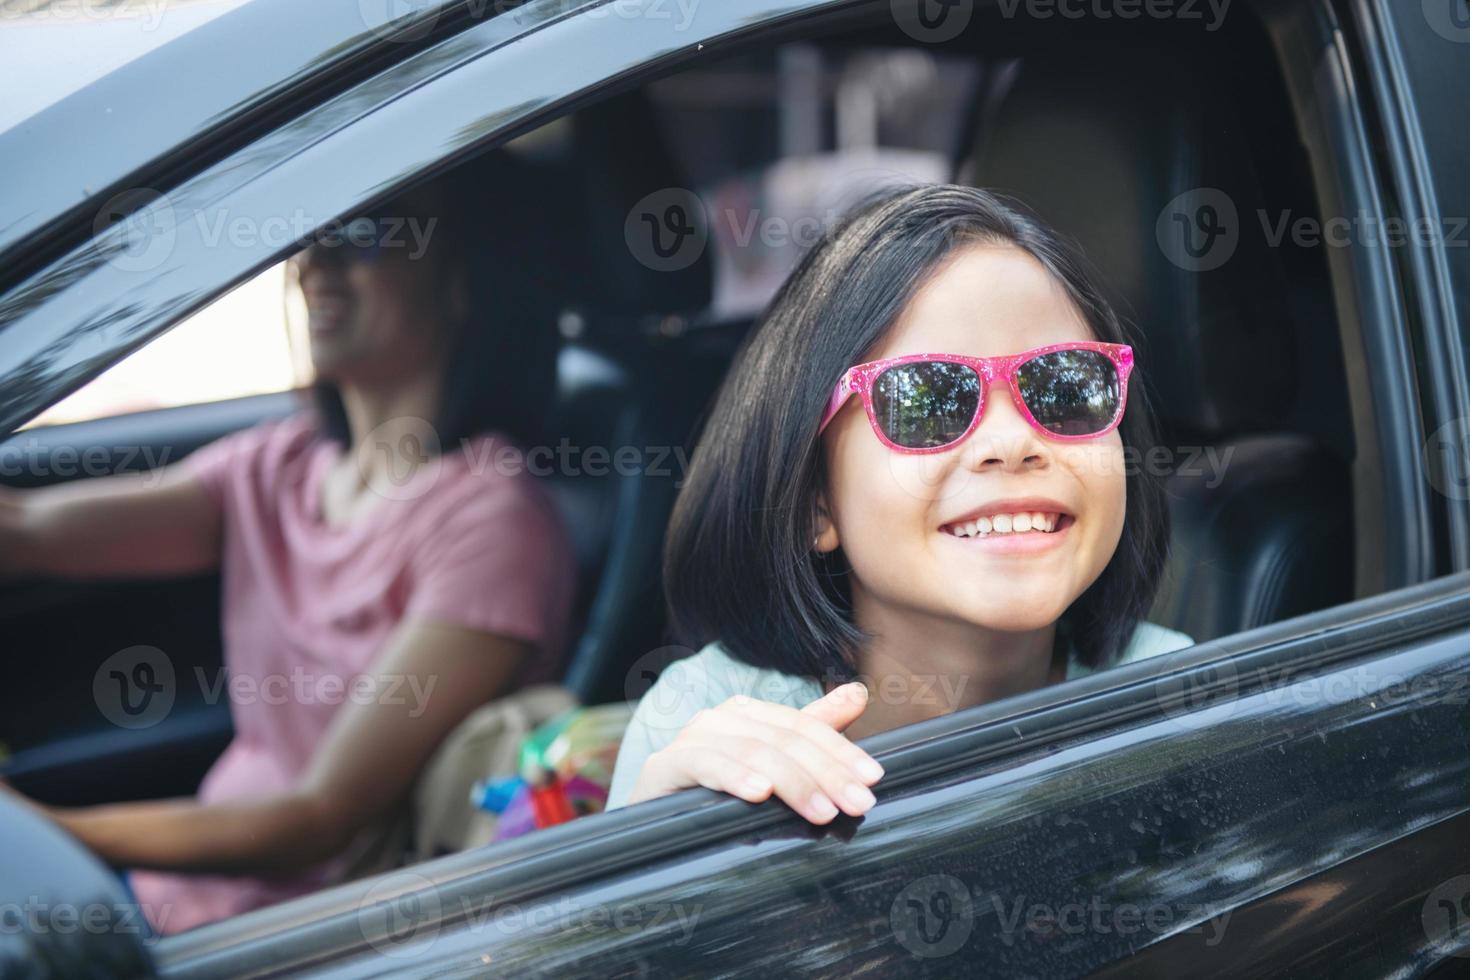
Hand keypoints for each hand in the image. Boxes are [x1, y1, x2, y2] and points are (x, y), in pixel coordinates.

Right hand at [627, 682, 884, 822]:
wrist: (656, 833)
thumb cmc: (718, 801)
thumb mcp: (773, 766)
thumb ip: (813, 730)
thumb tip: (857, 692)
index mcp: (748, 715)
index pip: (804, 726)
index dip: (841, 751)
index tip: (873, 779)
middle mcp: (719, 720)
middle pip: (784, 739)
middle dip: (827, 772)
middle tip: (859, 803)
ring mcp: (690, 740)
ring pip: (752, 751)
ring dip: (792, 782)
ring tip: (823, 811)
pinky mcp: (663, 766)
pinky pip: (702, 764)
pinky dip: (733, 776)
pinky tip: (758, 794)